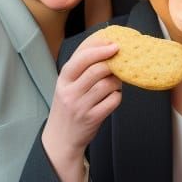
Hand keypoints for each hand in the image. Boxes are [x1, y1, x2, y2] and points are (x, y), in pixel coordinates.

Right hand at [41, 37, 121, 181]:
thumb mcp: (66, 85)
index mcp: (63, 79)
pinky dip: (117, 96)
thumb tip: (104, 48)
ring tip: (117, 80)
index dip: (99, 48)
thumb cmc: (67, 107)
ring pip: (107, 84)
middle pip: (96, 69)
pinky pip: (112, 101)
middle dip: (112, 62)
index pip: (81, 57)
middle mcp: (70, 91)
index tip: (113, 43)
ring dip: (117, 80)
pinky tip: (114, 95)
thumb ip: (81, 69)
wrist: (61, 138)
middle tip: (121, 59)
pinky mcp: (92, 118)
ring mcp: (81, 105)